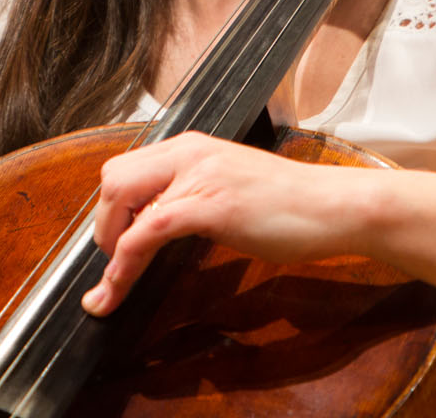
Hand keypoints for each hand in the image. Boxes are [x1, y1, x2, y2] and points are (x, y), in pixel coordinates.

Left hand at [80, 131, 369, 315]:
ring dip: (107, 247)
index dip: (111, 209)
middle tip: (114, 262)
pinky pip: (148, 231)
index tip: (111, 245)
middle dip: (103, 225)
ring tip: (111, 284)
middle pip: (112, 178)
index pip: (126, 167)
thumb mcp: (229, 188)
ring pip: (121, 200)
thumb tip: (158, 224)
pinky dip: (124, 264)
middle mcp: (188, 152)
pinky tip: (119, 289)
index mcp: (191, 147)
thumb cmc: (290, 205)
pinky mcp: (209, 204)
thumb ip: (194, 194)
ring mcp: (198, 175)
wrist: (332, 206)